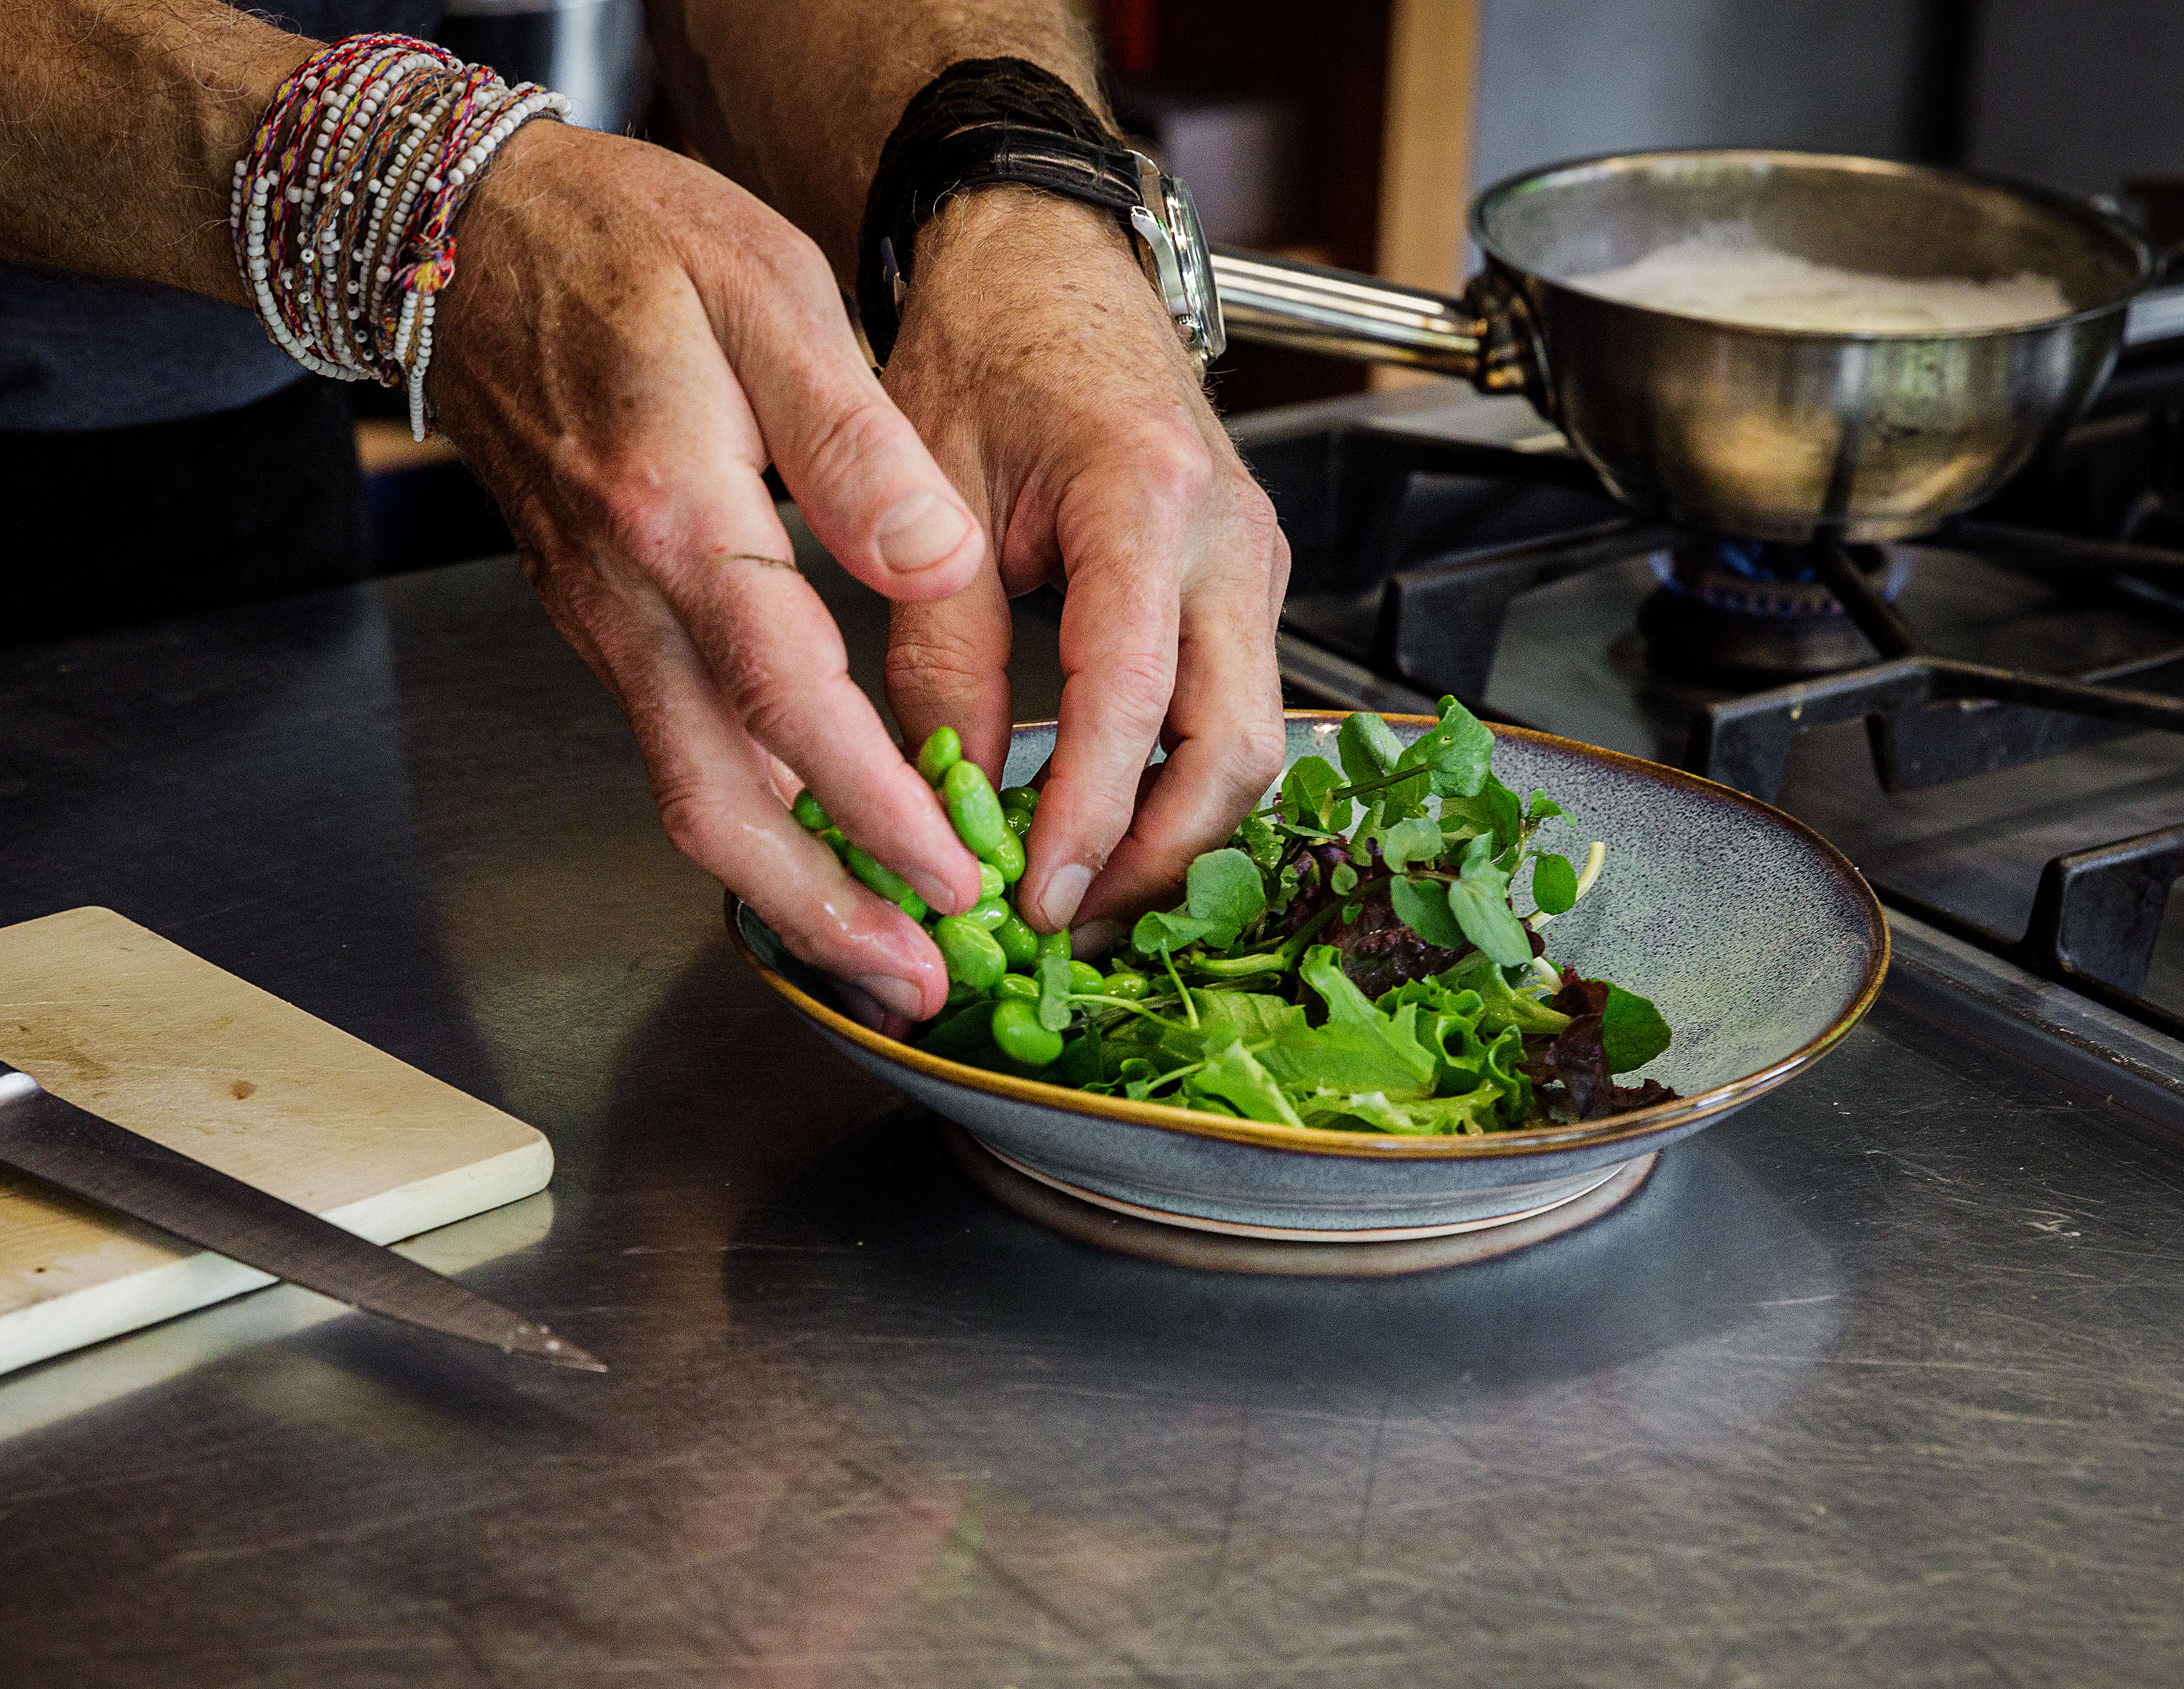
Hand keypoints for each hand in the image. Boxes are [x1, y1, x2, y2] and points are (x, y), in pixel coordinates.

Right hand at [430, 124, 994, 1020]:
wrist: (457, 240)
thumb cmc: (618, 242)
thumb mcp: (764, 287)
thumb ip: (852, 438)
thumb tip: (933, 558)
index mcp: (677, 515)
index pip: (787, 698)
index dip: (876, 803)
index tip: (956, 873)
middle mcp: (626, 598)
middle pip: (714, 805)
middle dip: (819, 911)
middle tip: (915, 983)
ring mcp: (604, 623)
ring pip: (688, 797)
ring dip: (788, 889)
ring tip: (889, 950)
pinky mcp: (605, 626)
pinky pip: (677, 752)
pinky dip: (754, 824)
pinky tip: (825, 850)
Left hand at [875, 187, 1290, 939]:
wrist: (1048, 266)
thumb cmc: (986, 352)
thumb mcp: (930, 498)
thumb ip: (938, 653)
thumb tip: (941, 803)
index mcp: (1147, 501)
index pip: (1132, 701)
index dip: (1087, 819)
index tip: (1034, 897)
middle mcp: (1228, 541)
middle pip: (1233, 751)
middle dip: (1156, 861)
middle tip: (1067, 927)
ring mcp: (1253, 567)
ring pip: (1248, 747)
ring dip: (1174, 840)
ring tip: (1080, 898)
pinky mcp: (1245, 589)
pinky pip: (1233, 714)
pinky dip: (1178, 789)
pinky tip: (1108, 829)